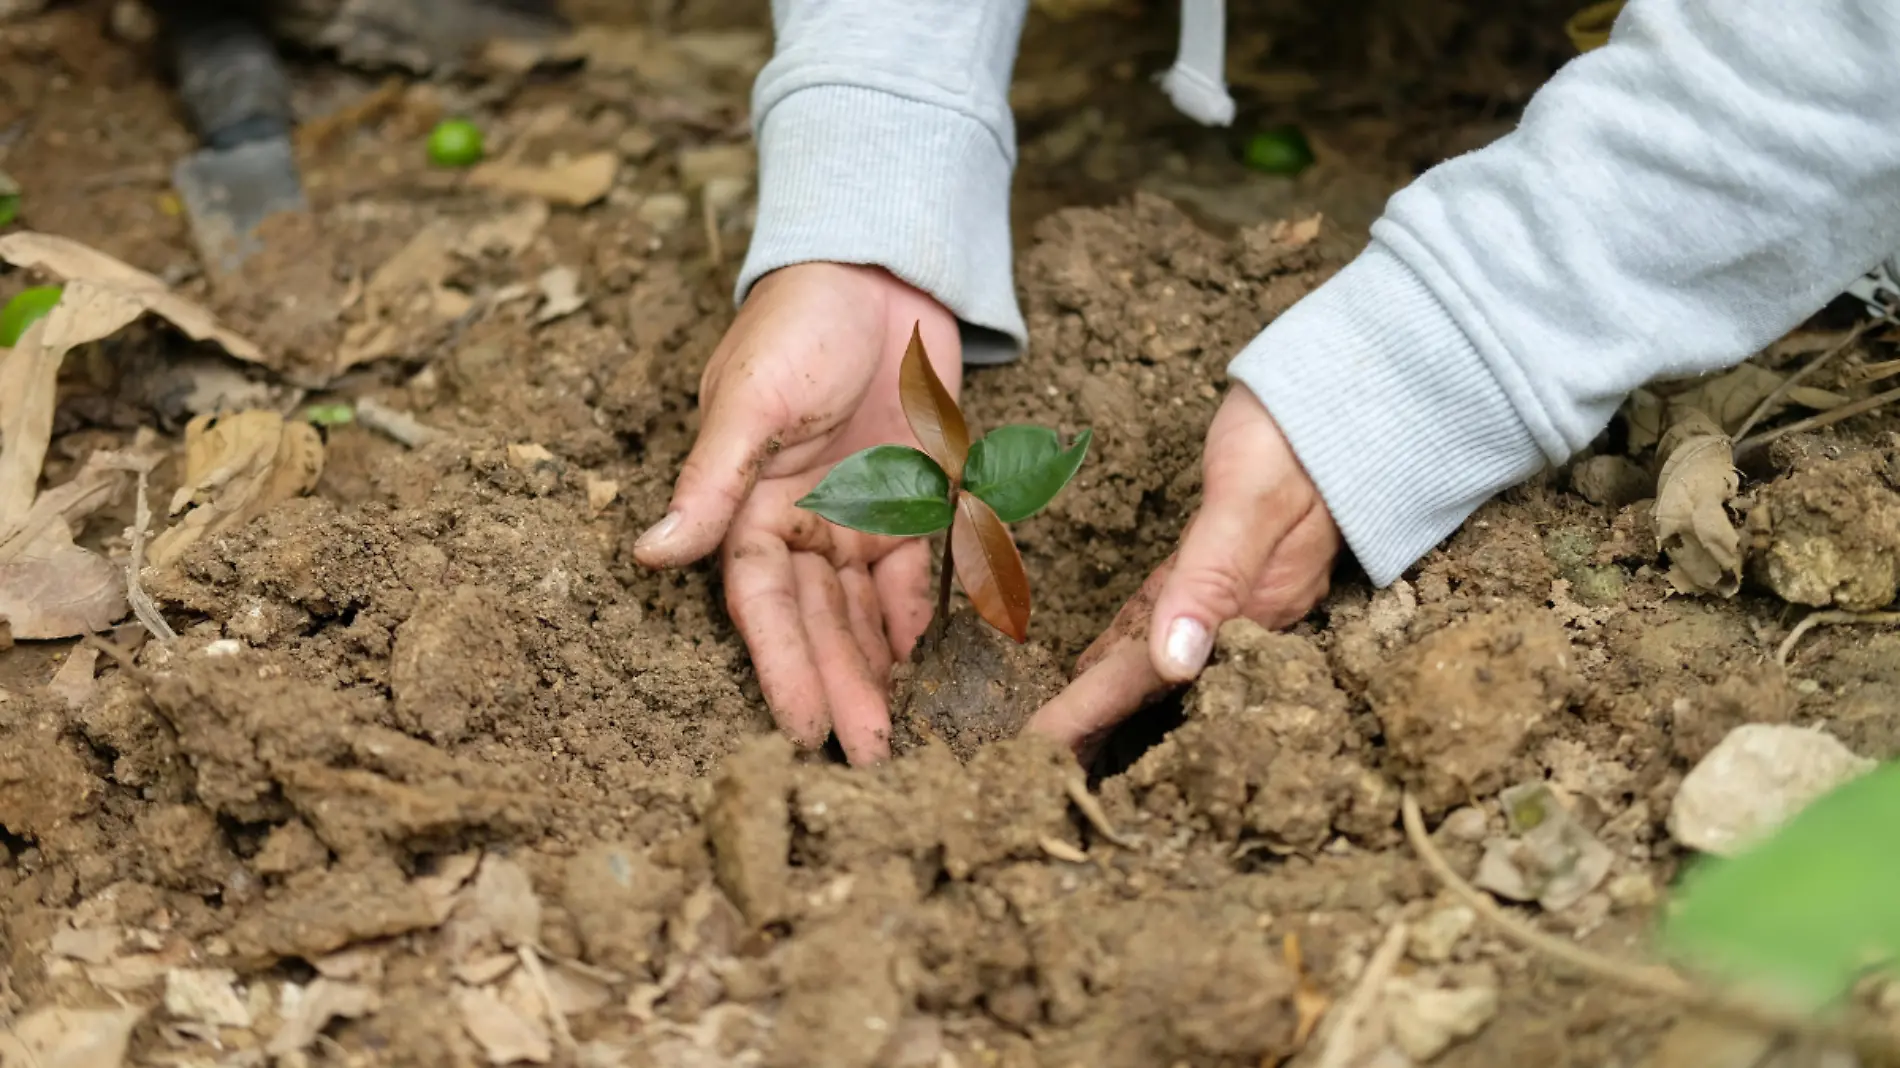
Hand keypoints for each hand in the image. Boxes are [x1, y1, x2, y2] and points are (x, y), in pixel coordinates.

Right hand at [633, 263, 961, 764]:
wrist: (879, 270)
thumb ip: (712, 480)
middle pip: (820, 623)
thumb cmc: (799, 324)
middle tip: (867, 760)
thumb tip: (649, 552)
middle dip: (841, 689)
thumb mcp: (752, 398)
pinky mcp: (917, 505)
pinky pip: (920, 576)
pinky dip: (925, 619)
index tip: (804, 730)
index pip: (763, 605)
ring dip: (881, 672)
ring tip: (899, 738)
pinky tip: (935, 667)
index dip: (783, 667)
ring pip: (868, 614)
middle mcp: (802, 525)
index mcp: (749, 506)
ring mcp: (861, 519)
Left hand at [1025, 384, 1341, 753]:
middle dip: (1091, 725)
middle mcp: (1243, 617)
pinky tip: (1097, 662)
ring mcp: (1237, 593)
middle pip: (1148, 685)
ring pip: (1152, 657)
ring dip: (1104, 694)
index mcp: (1247, 613)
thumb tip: (1175, 663)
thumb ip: (1213, 579)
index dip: (1088, 717)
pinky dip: (1125, 645)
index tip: (1034, 753)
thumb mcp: (1251, 500)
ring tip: (1056, 735)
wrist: (1353, 391)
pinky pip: (1163, 617)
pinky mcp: (1226, 565)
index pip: (1149, 679)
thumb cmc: (1296, 438)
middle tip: (1030, 768)